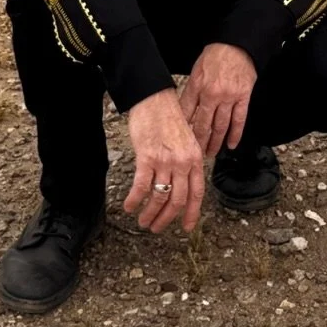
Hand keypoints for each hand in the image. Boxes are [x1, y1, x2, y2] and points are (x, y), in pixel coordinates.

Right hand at [123, 88, 204, 232]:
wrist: (154, 99)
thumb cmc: (168, 117)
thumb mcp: (187, 139)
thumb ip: (188, 161)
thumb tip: (185, 182)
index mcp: (195, 158)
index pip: (197, 193)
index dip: (192, 213)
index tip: (187, 227)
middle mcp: (183, 162)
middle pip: (178, 201)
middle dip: (166, 219)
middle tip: (156, 228)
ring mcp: (166, 161)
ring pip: (160, 197)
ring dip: (150, 213)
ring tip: (143, 220)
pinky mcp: (147, 157)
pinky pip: (141, 186)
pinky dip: (135, 200)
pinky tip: (129, 206)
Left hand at [179, 43, 256, 157]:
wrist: (236, 45)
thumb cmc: (215, 56)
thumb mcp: (196, 71)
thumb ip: (192, 91)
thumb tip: (184, 111)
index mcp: (197, 86)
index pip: (187, 114)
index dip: (184, 130)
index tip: (182, 142)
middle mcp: (212, 94)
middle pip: (203, 124)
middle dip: (198, 142)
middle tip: (196, 154)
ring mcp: (228, 97)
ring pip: (220, 126)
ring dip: (215, 142)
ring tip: (211, 154)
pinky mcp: (243, 97)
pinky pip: (239, 120)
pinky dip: (235, 134)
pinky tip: (232, 145)